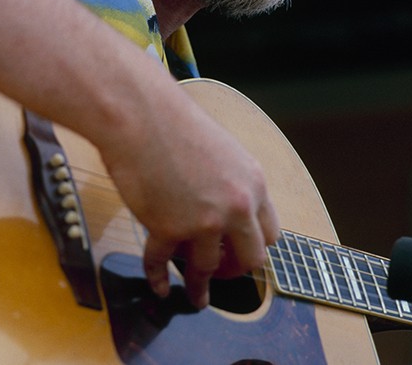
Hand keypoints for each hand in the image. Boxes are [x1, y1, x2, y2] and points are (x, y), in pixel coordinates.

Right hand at [100, 89, 279, 309]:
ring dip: (199, 286)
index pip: (269, 231)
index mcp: (252, 182)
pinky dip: (159, 279)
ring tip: (196, 296)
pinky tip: (159, 287)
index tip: (241, 253)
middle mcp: (235, 205)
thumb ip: (228, 181)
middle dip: (235, 271)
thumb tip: (223, 210)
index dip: (254, 245)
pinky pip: (163, 264)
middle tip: (222, 275)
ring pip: (208, 268)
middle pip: (250, 258)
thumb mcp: (220, 149)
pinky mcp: (168, 227)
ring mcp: (203, 220)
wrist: (142, 114)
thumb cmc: (173, 121)